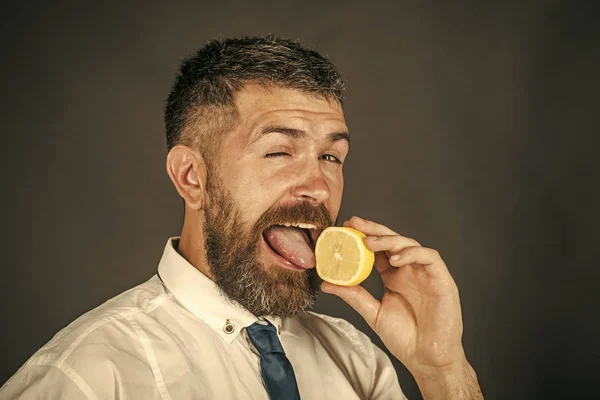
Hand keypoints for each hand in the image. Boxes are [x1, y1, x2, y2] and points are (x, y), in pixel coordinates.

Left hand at [321, 216, 476, 387]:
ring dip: (389, 240)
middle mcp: (409, 270)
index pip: (378, 249)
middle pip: (392, 241)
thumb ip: (353, 295)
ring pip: (409, 244)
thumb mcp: (373, 313)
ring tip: (370, 242)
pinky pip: (429, 257)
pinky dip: (412, 254)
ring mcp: (425, 273)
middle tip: (354, 224)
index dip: (364, 236)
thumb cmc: (405, 338)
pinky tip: (395, 259)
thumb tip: (326, 283)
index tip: (345, 228)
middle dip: (373, 230)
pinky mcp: (441, 279)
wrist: (426, 358)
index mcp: (393, 276)